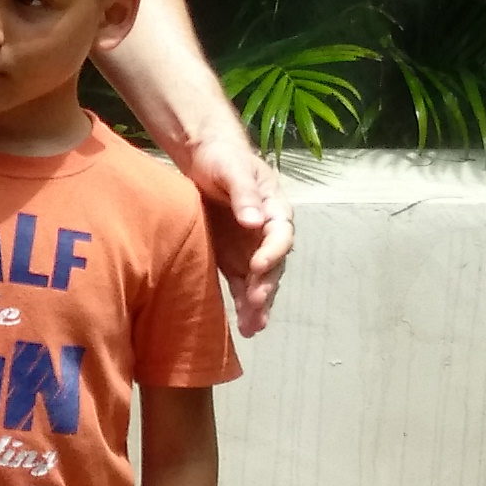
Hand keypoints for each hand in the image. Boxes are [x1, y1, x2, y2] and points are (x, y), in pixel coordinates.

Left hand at [176, 122, 291, 337]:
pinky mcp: (235, 259)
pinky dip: (245, 304)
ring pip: (262, 280)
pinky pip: (244, 285)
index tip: (258, 266)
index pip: (281, 234)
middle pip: (275, 263)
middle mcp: (268, 232)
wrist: (204, 158)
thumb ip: (244, 194)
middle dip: (266, 286)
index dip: (272, 252)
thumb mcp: (231, 168)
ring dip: (259, 304)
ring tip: (252, 327)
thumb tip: (256, 222)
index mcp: (275, 207)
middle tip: (254, 305)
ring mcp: (252, 248)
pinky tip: (244, 326)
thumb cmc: (222, 158)